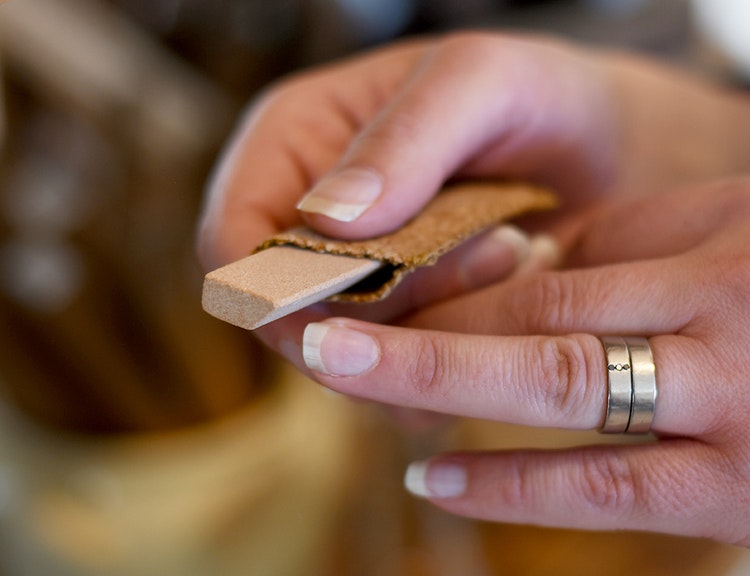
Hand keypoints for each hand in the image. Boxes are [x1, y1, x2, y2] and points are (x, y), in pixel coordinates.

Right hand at [197, 31, 749, 350]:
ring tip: (513, 255)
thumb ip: (405, 139)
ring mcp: (357, 279)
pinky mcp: (404, 322)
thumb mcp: (480, 84)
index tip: (348, 303)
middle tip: (490, 253)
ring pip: (349, 352)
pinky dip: (455, 352)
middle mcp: (310, 220)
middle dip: (385, 305)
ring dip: (434, 326)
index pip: (231, 240)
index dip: (270, 288)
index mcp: (295, 143)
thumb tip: (327, 218)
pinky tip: (510, 290)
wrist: (606, 153)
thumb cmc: (535, 98)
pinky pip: (399, 374)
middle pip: (288, 314)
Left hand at [292, 178, 749, 544]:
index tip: (380, 296)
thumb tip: (520, 265)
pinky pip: (611, 495)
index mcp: (724, 251)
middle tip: (323, 339)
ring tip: (350, 387)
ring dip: (443, 395)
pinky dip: (512, 485)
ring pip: (564, 399)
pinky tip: (433, 478)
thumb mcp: (725, 229)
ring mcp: (735, 418)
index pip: (556, 270)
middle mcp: (726, 331)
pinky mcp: (739, 499)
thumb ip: (625, 244)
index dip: (455, 288)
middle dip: (421, 337)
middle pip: (542, 328)